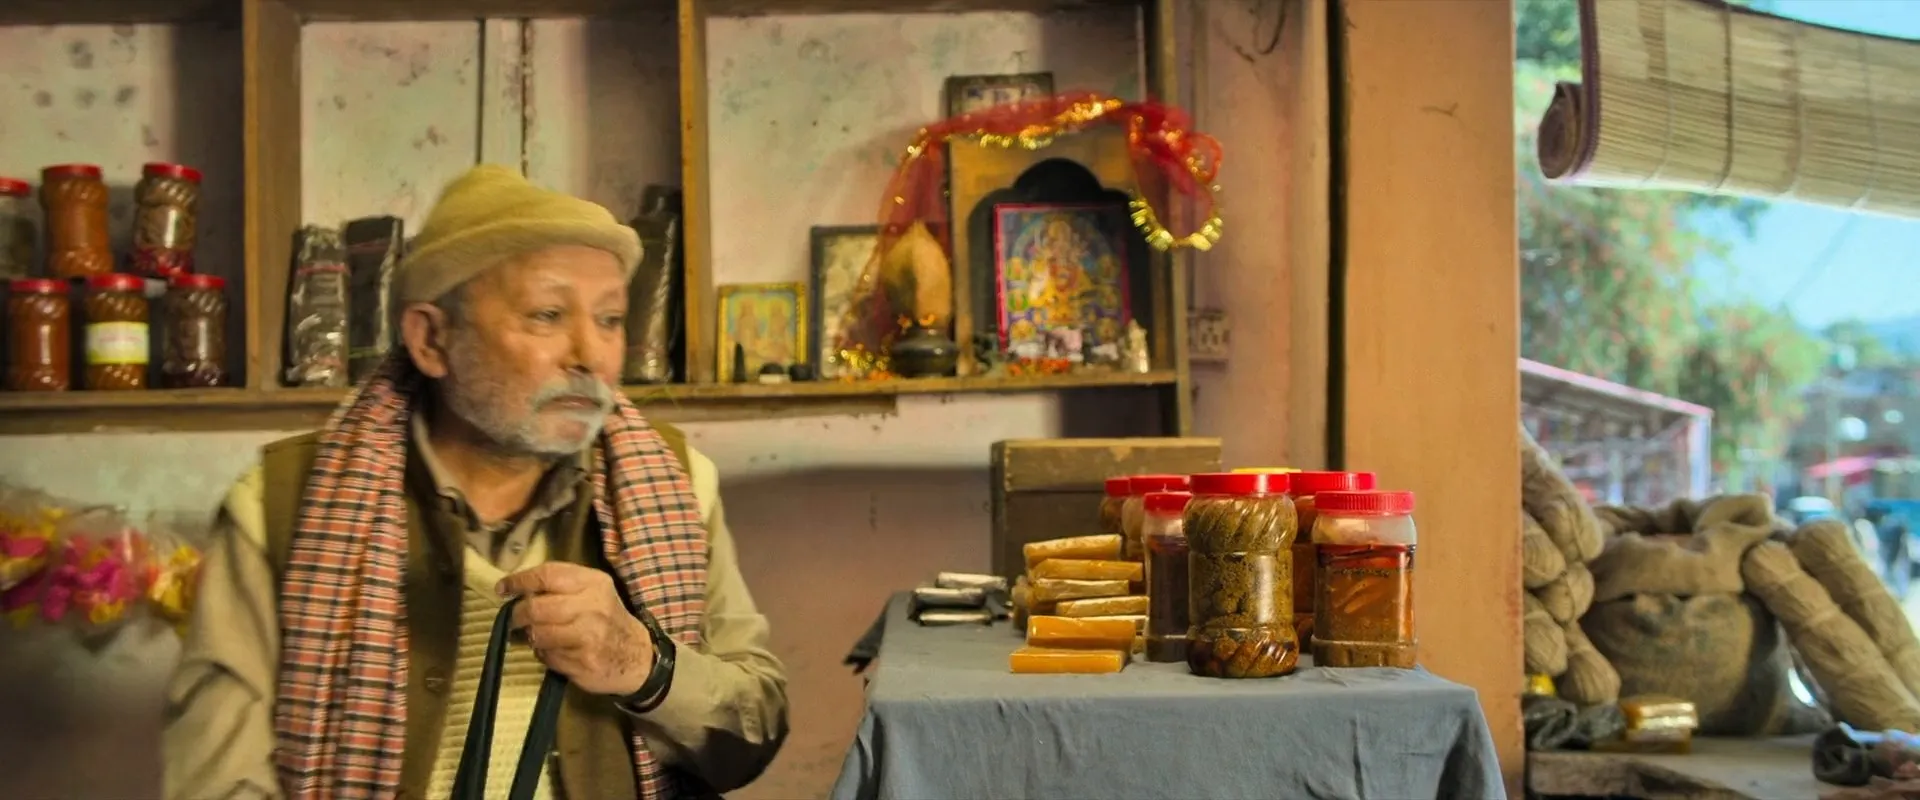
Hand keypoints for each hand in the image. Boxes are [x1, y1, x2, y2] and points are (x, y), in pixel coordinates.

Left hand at [497, 563, 654, 696]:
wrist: (636, 657)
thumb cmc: (607, 619)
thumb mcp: (593, 592)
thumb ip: (562, 586)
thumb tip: (519, 590)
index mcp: (593, 583)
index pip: (548, 575)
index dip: (520, 581)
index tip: (503, 588)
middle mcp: (592, 607)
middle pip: (537, 608)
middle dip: (518, 614)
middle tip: (514, 619)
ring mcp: (589, 637)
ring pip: (538, 634)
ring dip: (531, 636)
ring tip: (537, 636)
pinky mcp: (583, 662)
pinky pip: (547, 657)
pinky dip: (543, 654)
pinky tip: (555, 651)